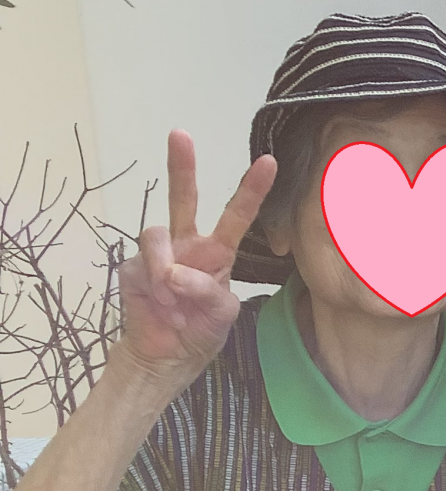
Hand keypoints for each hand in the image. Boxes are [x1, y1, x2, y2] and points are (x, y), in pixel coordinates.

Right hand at [117, 131, 276, 392]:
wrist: (166, 356)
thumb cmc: (200, 330)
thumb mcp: (221, 313)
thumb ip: (207, 290)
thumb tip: (173, 273)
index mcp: (217, 252)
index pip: (237, 214)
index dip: (252, 189)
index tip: (269, 161)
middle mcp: (187, 245)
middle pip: (183, 197)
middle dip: (181, 165)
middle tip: (181, 134)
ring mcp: (158, 254)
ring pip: (157, 233)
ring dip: (165, 265)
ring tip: (172, 294)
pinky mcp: (131, 267)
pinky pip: (143, 263)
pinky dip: (154, 284)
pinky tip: (160, 303)